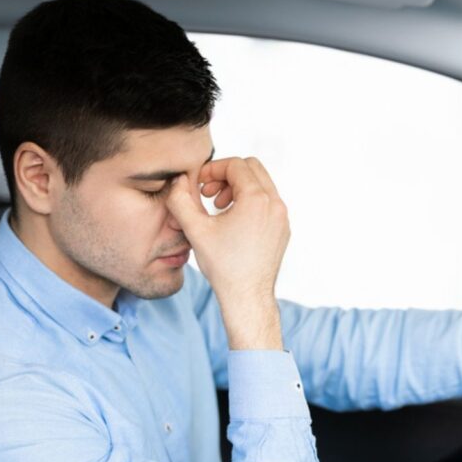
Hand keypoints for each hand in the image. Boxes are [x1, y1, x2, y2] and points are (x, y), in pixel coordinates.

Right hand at [166, 157, 289, 350]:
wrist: (247, 296)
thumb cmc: (223, 265)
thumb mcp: (195, 229)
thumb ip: (181, 200)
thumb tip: (177, 181)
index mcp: (256, 199)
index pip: (236, 165)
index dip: (213, 170)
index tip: (200, 185)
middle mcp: (275, 204)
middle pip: (252, 168)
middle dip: (227, 175)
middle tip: (209, 195)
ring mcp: (282, 217)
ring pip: (262, 185)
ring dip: (238, 188)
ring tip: (219, 208)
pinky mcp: (283, 228)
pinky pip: (268, 202)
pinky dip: (250, 202)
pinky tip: (233, 222)